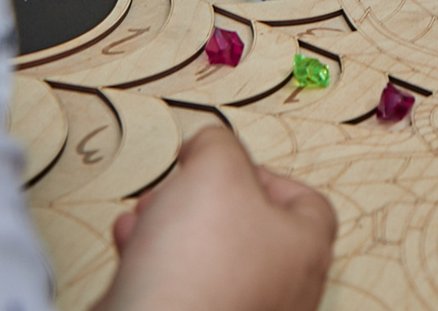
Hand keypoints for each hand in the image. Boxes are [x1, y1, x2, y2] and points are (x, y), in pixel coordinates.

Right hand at [100, 124, 334, 310]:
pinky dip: (156, 262)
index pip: (307, 203)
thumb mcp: (215, 168)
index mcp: (305, 253)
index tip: (227, 165)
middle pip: (249, 230)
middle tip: (180, 188)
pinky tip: (130, 244)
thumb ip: (218, 144)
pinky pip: (183, 289)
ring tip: (146, 214)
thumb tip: (209, 147)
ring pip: (210, 260)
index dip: (264, 174)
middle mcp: (282, 293)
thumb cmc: (197, 270)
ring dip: (173, 227)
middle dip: (204, 199)